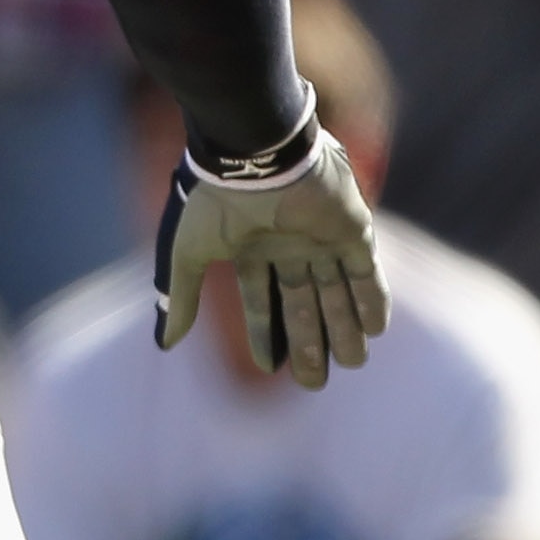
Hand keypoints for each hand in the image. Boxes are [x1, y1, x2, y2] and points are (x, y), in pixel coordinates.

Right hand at [155, 131, 388, 389]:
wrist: (258, 156)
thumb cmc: (216, 201)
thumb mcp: (188, 253)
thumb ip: (180, 297)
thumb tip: (163, 345)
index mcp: (249, 250)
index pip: (260, 302)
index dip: (266, 334)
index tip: (270, 369)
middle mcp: (286, 247)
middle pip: (302, 305)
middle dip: (308, 343)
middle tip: (314, 383)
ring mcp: (321, 238)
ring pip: (336, 293)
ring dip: (345, 328)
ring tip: (353, 362)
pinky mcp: (352, 229)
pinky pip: (366, 272)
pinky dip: (372, 299)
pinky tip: (375, 329)